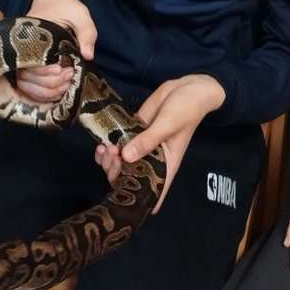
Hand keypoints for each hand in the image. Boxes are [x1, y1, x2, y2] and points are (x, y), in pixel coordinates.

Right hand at [19, 0, 97, 102]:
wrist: (49, 0)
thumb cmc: (64, 6)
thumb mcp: (79, 13)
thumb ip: (86, 32)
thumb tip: (88, 56)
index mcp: (31, 35)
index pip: (31, 63)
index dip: (48, 74)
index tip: (66, 71)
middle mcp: (20, 49)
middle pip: (26, 78)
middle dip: (51, 83)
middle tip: (70, 76)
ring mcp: (20, 58)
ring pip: (25, 86)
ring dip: (47, 91)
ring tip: (66, 85)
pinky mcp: (25, 64)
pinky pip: (27, 86)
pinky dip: (42, 93)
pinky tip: (58, 91)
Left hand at [94, 75, 224, 211]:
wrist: (187, 88)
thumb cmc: (186, 110)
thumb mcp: (168, 125)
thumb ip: (147, 140)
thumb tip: (125, 156)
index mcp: (165, 165)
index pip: (153, 191)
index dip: (138, 200)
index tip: (123, 198)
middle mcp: (152, 159)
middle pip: (130, 177)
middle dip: (116, 172)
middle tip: (113, 156)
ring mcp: (141, 146)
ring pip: (121, 162)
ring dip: (109, 160)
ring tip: (106, 148)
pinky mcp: (133, 131)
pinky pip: (118, 145)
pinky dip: (107, 148)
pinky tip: (101, 143)